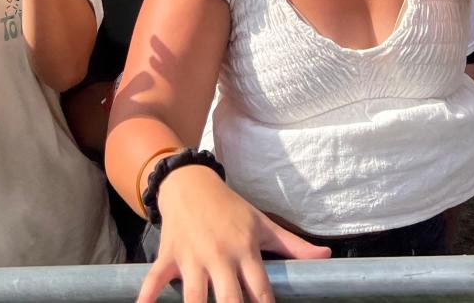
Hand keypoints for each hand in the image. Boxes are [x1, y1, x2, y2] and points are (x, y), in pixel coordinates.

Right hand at [139, 166, 329, 302]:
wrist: (190, 182)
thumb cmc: (230, 208)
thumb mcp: (262, 224)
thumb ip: (293, 246)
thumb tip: (327, 257)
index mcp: (245, 249)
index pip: (261, 290)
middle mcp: (220, 255)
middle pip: (229, 298)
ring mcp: (192, 256)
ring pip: (194, 295)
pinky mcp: (168, 255)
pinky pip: (155, 279)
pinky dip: (147, 295)